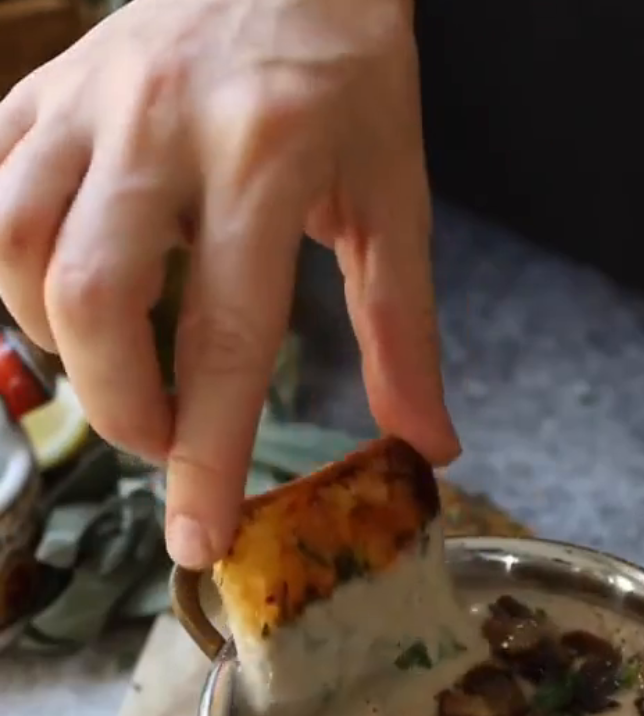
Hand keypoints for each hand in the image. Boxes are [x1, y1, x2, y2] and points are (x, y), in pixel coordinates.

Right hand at [0, 0, 458, 567]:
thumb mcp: (397, 200)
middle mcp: (160, 128)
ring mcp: (85, 102)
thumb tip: (428, 449)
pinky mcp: (38, 89)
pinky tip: (62, 291)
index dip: (205, 454)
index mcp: (267, 161)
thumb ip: (405, 332)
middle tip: (165, 435)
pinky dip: (10, 270)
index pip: (224, 338)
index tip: (196, 538)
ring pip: (15, 250)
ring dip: (57, 341)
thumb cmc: (349, 76)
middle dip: (120, 408)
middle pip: (90, 301)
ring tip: (116, 358)